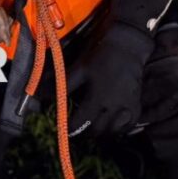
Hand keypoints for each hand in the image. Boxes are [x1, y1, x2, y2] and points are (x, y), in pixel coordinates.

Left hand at [68, 21, 154, 137]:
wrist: (127, 46)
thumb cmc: (100, 56)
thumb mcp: (79, 68)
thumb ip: (63, 84)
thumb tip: (42, 94)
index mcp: (97, 99)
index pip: (81, 122)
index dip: (71, 127)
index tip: (65, 129)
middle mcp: (114, 108)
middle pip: (97, 130)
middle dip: (85, 132)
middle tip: (77, 127)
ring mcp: (127, 108)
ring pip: (113, 131)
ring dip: (101, 132)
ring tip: (92, 125)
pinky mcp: (136, 106)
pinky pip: (128, 126)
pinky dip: (118, 128)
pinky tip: (110, 123)